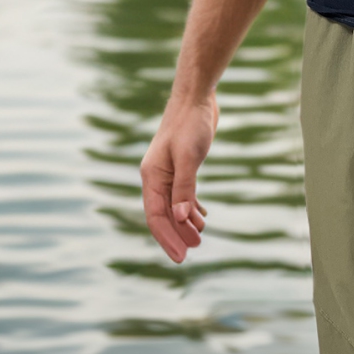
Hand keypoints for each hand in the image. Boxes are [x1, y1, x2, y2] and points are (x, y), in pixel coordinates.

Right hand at [139, 94, 217, 262]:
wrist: (196, 96)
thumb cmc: (190, 124)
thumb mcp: (189, 157)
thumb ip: (185, 188)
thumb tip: (183, 219)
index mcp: (151, 176)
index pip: (156, 216)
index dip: (168, 238)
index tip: (182, 256)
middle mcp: (156, 176)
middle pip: (164, 214)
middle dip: (177, 234)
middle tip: (194, 250)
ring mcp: (168, 171)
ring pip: (173, 206)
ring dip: (185, 222)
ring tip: (200, 236)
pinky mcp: (181, 165)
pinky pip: (182, 194)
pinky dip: (191, 207)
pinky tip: (201, 216)